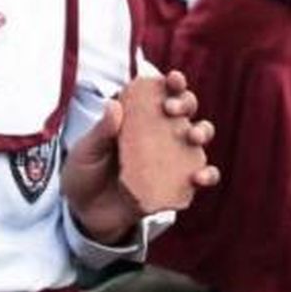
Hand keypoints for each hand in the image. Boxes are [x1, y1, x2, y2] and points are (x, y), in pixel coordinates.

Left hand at [61, 70, 218, 244]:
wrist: (83, 213)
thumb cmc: (84, 173)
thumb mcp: (86, 151)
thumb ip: (101, 132)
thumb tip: (114, 105)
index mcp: (135, 119)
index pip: (158, 94)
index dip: (171, 84)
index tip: (173, 79)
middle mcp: (157, 134)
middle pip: (184, 111)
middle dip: (186, 103)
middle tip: (172, 109)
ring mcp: (168, 159)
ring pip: (197, 139)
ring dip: (202, 132)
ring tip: (192, 136)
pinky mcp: (174, 185)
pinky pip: (199, 177)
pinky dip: (206, 174)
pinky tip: (199, 176)